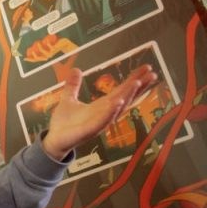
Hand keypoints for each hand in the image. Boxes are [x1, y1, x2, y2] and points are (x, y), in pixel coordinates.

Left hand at [42, 64, 156, 159]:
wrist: (54, 139)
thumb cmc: (64, 123)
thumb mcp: (68, 100)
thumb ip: (73, 86)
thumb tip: (75, 69)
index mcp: (102, 105)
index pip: (121, 90)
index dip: (134, 79)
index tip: (147, 68)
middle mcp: (105, 113)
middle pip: (125, 98)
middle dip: (138, 86)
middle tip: (152, 73)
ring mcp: (99, 122)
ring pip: (117, 108)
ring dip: (127, 96)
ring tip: (136, 83)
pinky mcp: (89, 130)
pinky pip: (102, 121)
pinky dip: (110, 112)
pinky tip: (117, 103)